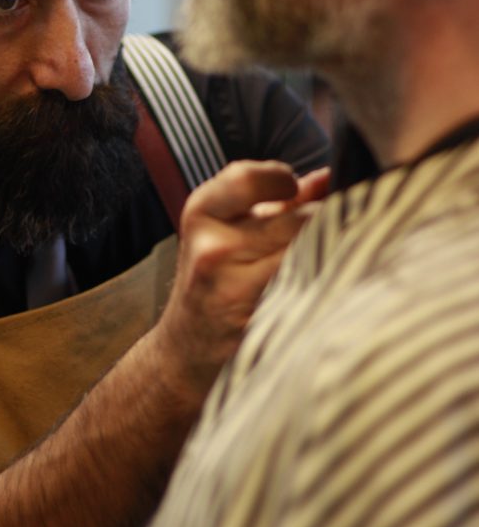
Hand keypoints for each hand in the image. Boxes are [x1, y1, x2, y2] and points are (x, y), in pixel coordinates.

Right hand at [155, 160, 329, 401]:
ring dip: (332, 251)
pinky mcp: (258, 323)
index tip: (295, 192)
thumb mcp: (229, 229)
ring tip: (338, 253)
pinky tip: (329, 283)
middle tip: (339, 224)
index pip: (249, 178)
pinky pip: (311, 290)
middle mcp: (212, 249)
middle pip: (297, 220)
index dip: (282, 180)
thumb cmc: (216, 280)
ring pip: (310, 254)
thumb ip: (279, 201)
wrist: (187, 350)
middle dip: (324, 220)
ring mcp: (233, 289)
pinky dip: (327, 282)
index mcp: (202, 213)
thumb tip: (328, 176)